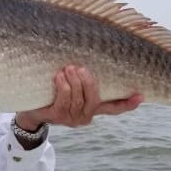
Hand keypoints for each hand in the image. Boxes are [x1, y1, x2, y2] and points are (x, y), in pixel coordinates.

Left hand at [15, 65, 142, 129]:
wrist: (31, 108)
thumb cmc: (54, 92)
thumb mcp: (72, 86)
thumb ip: (84, 78)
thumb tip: (95, 50)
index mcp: (93, 109)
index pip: (115, 109)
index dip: (128, 103)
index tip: (140, 95)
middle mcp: (85, 116)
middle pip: (95, 99)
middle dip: (89, 82)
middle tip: (81, 68)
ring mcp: (71, 119)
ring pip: (78, 99)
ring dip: (74, 81)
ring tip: (69, 68)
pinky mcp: (57, 117)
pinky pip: (64, 100)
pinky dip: (63, 86)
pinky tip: (59, 76)